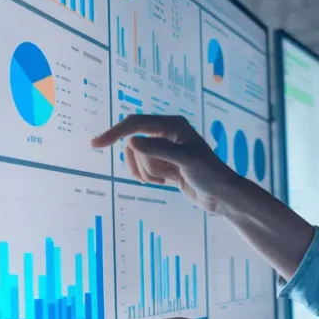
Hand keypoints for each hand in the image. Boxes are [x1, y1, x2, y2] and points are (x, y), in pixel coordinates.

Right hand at [92, 115, 238, 212]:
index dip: (114, 133)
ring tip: (167, 179)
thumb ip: (159, 150)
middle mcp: (166, 132)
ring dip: (147, 172)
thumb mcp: (185, 161)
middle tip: (162, 176)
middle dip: (142, 162)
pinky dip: (149, 177)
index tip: (96, 145)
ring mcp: (164, 149)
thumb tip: (131, 141)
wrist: (222, 195)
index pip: (135, 123)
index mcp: (172, 124)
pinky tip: (166, 182)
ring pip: (137, 158)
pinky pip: (142, 168)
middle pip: (133, 143)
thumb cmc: (209, 174)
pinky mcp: (163, 163)